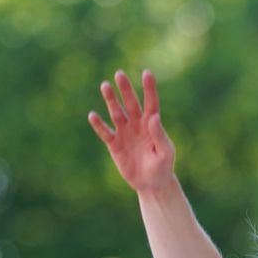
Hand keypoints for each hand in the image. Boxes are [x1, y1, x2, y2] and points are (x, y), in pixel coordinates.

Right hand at [90, 70, 174, 192]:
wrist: (152, 184)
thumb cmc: (163, 167)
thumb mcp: (165, 152)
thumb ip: (159, 135)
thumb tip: (153, 117)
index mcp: (152, 125)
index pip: (151, 103)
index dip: (149, 88)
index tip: (147, 73)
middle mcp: (137, 125)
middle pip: (131, 103)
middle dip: (125, 89)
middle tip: (119, 74)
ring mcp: (125, 133)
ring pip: (116, 113)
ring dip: (111, 100)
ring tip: (105, 85)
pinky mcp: (114, 144)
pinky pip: (105, 132)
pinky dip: (99, 125)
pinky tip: (93, 115)